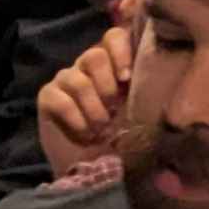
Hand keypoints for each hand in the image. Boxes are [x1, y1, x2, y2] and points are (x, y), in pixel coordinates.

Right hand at [36, 0, 136, 183]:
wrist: (95, 171)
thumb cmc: (123, 140)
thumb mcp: (140, 113)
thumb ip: (146, 89)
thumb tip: (160, 74)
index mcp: (113, 66)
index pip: (114, 36)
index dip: (120, 51)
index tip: (127, 79)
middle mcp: (88, 68)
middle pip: (94, 55)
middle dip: (106, 86)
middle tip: (112, 111)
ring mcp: (66, 80)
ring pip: (77, 79)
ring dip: (93, 109)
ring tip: (99, 129)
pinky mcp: (48, 96)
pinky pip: (61, 99)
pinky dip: (76, 119)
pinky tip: (84, 134)